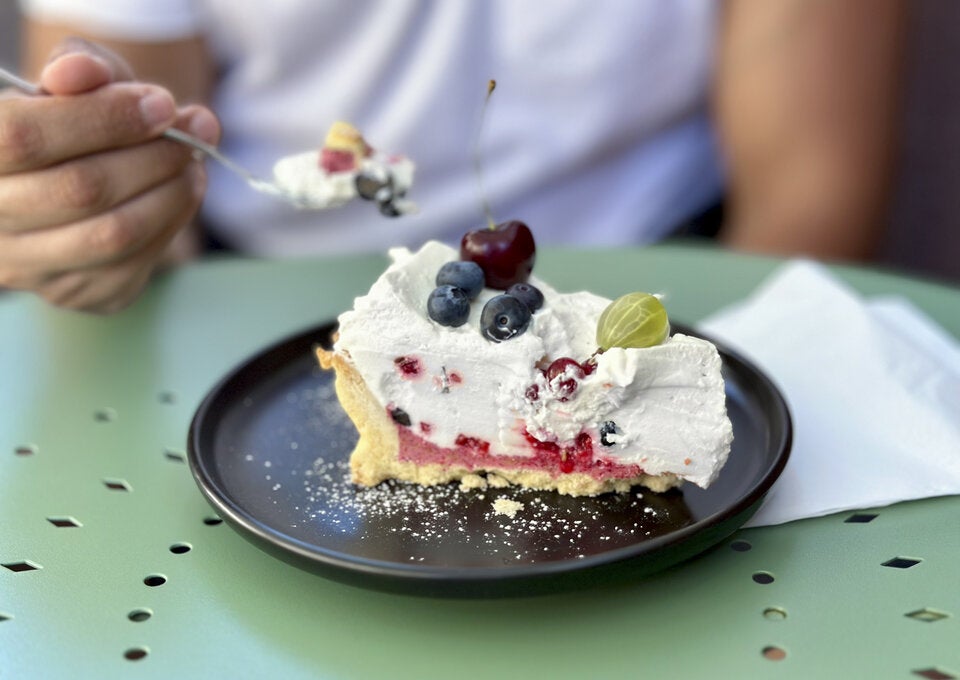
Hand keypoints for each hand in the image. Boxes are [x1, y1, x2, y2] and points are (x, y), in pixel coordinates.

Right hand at [0, 39, 219, 312]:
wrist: (69, 187)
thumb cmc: (69, 125)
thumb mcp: (71, 84)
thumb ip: (82, 68)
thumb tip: (89, 71)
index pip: (25, 137)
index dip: (102, 118)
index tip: (161, 104)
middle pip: (81, 189)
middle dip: (153, 156)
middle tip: (194, 134)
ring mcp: (27, 267)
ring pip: (113, 234)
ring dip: (171, 194)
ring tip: (192, 164)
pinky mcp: (74, 294)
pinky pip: (135, 264)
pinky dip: (171, 224)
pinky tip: (180, 194)